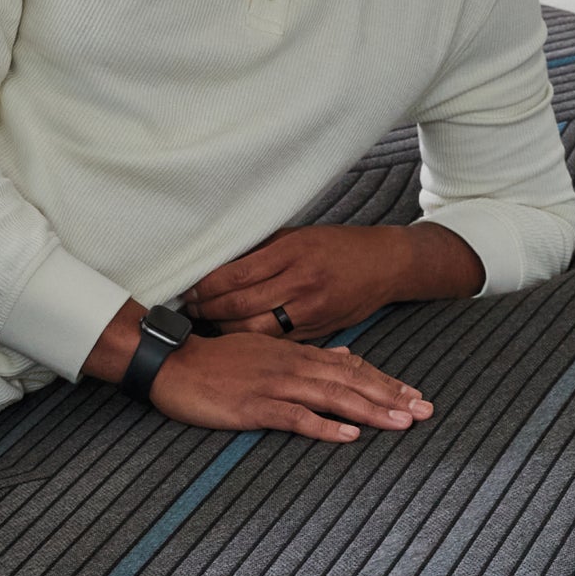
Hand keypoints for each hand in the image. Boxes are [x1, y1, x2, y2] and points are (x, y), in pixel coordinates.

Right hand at [150, 331, 432, 441]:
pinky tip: (349, 436)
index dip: (384, 381)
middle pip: (350, 381)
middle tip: (426, 411)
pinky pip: (295, 417)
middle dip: (390, 396)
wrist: (171, 363)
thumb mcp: (264, 350)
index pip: (350, 366)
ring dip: (370, 410)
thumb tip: (343, 356)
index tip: (414, 394)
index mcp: (294, 354)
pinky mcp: (254, 406)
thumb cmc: (214, 360)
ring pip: (331, 397)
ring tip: (402, 423)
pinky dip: (324, 426)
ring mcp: (273, 385)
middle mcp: (291, 366)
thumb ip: (305, 355)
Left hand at [184, 226, 396, 339]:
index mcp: (291, 253)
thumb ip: (261, 250)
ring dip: (226, 329)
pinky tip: (236, 336)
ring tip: (208, 324)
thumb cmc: (338, 246)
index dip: (207, 285)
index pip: (237, 273)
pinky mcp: (318, 330)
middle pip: (241, 304)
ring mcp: (310, 309)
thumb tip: (219, 261)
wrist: (385, 265)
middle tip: (190, 310)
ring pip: (256, 328)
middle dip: (209, 309)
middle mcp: (300, 282)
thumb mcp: (298, 236)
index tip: (189, 289)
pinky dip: (253, 340)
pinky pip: (277, 340)